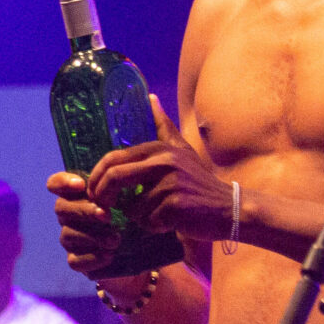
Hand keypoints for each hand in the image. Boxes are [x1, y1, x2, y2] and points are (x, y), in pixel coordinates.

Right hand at [48, 170, 123, 276]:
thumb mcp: (129, 199)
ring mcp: (70, 239)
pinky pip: (75, 260)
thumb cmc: (132, 217)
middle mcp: (69, 216)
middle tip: (106, 216)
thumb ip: (118, 188)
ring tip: (116, 240)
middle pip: (60, 208)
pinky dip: (92, 258)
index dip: (62, 182)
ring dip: (92, 236)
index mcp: (77, 196)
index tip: (81, 185)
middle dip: (83, 211)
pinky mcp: (76, 261)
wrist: (140, 253)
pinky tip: (109, 255)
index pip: (56, 184)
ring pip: (68, 234)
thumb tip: (117, 178)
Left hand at [86, 95, 234, 241]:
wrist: (229, 207)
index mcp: (159, 148)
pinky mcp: (177, 206)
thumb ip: (163, 125)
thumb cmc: (198, 181)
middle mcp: (164, 162)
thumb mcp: (181, 149)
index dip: (96, 176)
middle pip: (115, 177)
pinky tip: (168, 223)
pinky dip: (153, 227)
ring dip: (138, 217)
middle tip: (103, 206)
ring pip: (132, 207)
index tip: (94, 190)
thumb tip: (150, 96)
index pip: (113, 157)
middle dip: (103, 195)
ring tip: (156, 214)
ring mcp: (171, 184)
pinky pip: (148, 222)